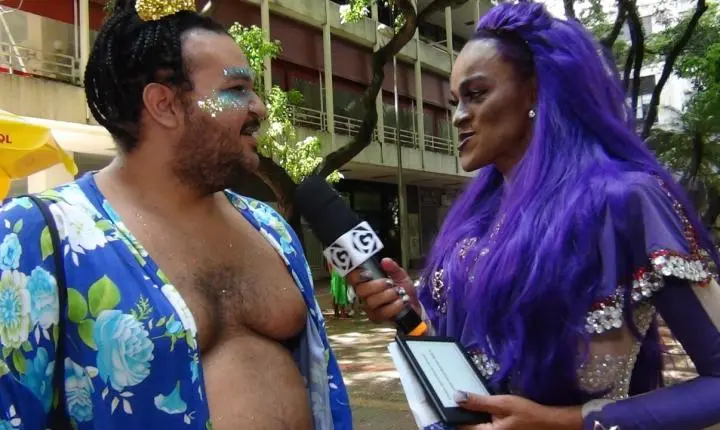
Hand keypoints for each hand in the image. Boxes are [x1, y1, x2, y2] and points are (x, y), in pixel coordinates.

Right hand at [346, 258, 418, 322]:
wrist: (413, 306)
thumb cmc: (403, 290)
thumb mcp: (400, 275)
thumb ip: (393, 268)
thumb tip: (385, 261)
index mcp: (366, 282)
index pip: (352, 278)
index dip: (356, 275)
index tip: (369, 273)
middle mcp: (365, 295)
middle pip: (360, 290)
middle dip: (376, 285)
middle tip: (389, 282)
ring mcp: (370, 308)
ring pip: (371, 301)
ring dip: (387, 295)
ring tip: (399, 292)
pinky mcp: (377, 318)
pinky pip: (382, 312)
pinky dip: (395, 305)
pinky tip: (402, 301)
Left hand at [454, 392, 582, 429]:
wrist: (550, 424)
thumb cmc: (528, 413)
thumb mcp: (503, 403)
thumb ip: (478, 402)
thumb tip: (456, 397)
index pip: (461, 426)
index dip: (455, 412)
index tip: (448, 398)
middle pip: (467, 427)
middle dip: (464, 414)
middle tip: (460, 396)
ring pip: (476, 427)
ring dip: (472, 416)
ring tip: (471, 401)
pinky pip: (484, 428)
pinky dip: (481, 420)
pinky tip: (483, 409)